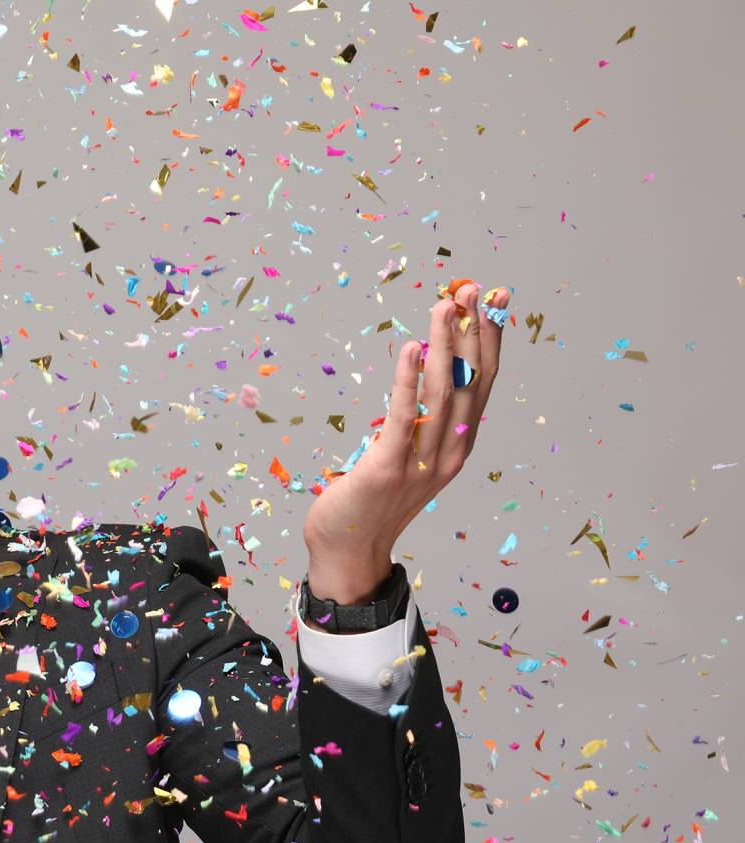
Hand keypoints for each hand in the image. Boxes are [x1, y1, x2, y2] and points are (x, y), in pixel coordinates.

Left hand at [302, 281, 509, 603]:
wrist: (350, 551)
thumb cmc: (374, 500)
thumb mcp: (410, 456)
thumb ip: (423, 421)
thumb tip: (428, 370)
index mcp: (460, 446)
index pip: (484, 383)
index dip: (491, 340)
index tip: (494, 300)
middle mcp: (450, 453)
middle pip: (471, 382)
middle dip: (473, 332)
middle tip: (472, 289)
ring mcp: (422, 463)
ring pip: (442, 393)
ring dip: (444, 345)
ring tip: (443, 305)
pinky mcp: (388, 467)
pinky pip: (403, 416)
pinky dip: (408, 380)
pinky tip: (411, 347)